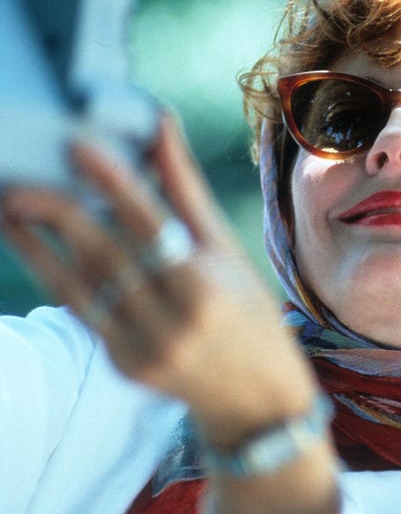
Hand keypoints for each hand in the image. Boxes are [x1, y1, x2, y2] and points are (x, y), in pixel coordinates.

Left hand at [0, 115, 316, 441]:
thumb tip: (161, 125)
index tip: (80, 148)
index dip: (116, 186)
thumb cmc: (249, 310)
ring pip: (80, 288)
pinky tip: (36, 247)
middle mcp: (172, 322)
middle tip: (20, 183)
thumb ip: (186, 191)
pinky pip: (84, 313)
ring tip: (9, 211)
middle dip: (60, 217)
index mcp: (206, 288)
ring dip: (37, 248)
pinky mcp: (122, 366)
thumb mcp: (227, 249)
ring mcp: (142, 349)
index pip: (154, 227)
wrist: (256, 395)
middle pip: (107, 259)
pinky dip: (58, 277)